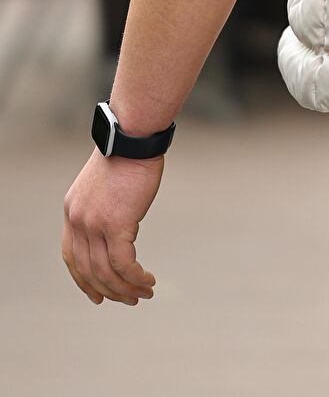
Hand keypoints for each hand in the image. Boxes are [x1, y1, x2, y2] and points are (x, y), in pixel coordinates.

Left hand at [62, 148, 162, 305]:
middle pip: (89, 270)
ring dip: (126, 288)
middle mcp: (77, 222)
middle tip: (129, 299)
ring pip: (107, 272)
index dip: (83, 280)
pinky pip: (124, 264)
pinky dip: (136, 277)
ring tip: (144, 294)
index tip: (99, 294)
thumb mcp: (104, 184)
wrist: (132, 138)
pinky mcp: (116, 225)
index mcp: (72, 212)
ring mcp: (94, 225)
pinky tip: (148, 281)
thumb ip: (102, 207)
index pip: (71, 257)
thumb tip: (116, 224)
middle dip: (109, 290)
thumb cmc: (126, 154)